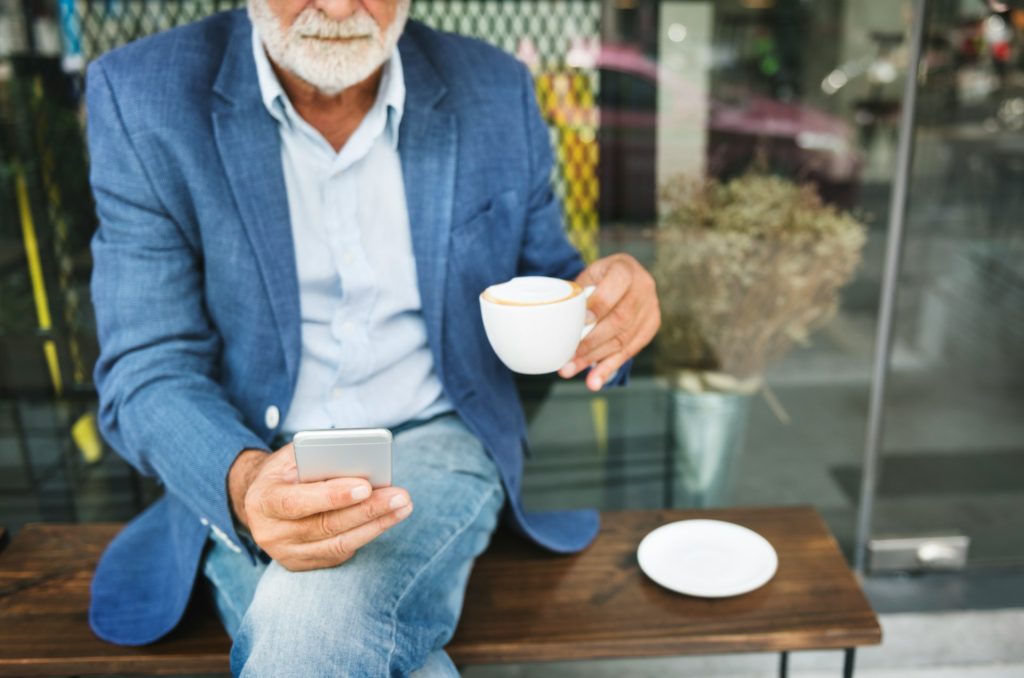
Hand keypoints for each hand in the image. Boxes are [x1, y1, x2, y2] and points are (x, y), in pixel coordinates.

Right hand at [227, 444, 411, 570]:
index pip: (296, 502)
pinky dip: (366, 534)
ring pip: (338, 544)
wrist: (260, 502)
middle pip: (326, 525)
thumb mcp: (290, 457)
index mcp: (262, 501)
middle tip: (400, 496)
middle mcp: (271, 533)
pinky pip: (340, 552)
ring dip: (376, 525)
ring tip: (403, 506)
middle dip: (368, 510)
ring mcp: (286, 553)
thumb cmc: (284, 472)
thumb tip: (355, 459)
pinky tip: (386, 519)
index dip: (331, 496)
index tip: (365, 486)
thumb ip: (316, 457)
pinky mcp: (302, 564)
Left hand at [558, 253, 659, 390]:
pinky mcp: (651, 327)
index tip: (581, 322)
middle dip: (591, 342)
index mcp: (626, 269)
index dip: (599, 305)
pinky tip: (595, 380)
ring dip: (595, 360)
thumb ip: (579, 293)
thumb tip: (558, 318)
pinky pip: (629, 351)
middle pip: (619, 320)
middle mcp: (644, 288)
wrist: (627, 276)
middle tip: (567, 358)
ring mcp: (651, 309)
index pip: (616, 286)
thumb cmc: (602, 276)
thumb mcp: (590, 274)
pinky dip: (609, 367)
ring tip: (572, 371)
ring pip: (622, 340)